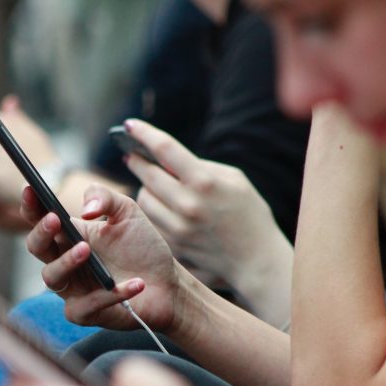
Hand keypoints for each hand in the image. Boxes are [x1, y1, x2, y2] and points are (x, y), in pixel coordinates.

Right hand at [21, 182, 179, 330]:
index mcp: (70, 235)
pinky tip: (136, 283)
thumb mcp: (127, 212)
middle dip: (41, 233)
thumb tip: (85, 208)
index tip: (31, 190)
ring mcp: (73, 288)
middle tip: (54, 220)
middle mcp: (65, 261)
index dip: (31, 206)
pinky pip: (86, 306)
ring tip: (86, 249)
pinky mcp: (86, 313)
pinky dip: (110, 294)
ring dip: (66, 262)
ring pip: (52, 277)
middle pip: (37, 248)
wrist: (168, 284)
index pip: (41, 219)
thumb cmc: (143, 248)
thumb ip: (105, 197)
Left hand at [126, 119, 287, 288]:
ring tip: (152, 183)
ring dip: (145, 188)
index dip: (143, 133)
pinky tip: (161, 206)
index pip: (164, 149)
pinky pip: (150, 221)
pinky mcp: (172, 246)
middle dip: (137, 162)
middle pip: (147, 175)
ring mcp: (177, 228)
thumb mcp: (234, 180)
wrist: (256, 260)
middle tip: (131, 155)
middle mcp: (187, 205)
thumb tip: (166, 159)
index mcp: (205, 182)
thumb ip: (200, 167)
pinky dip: (153, 211)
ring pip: (143, 199)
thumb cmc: (249, 213)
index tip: (129, 125)